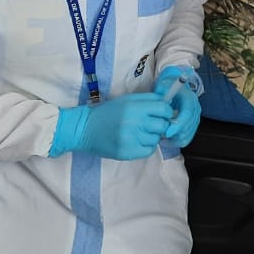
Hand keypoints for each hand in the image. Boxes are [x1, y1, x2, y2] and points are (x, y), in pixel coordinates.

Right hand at [50, 93, 174, 160]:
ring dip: (152, 136)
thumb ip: (147, 100)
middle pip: (162, 125)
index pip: (163, 108)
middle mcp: (134, 122)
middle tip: (151, 124)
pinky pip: (149, 150)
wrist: (85, 129)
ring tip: (140, 133)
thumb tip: (167, 103)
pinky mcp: (127, 153)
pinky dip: (147, 146)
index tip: (162, 113)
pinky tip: (138, 141)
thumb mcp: (126, 100)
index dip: (166, 111)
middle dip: (160, 124)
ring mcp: (131, 139)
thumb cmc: (107, 112)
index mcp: (134, 106)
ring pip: (156, 138)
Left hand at [154, 65, 201, 146]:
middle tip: (161, 135)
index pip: (187, 115)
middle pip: (188, 127)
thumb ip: (162, 91)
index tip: (167, 132)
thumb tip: (161, 100)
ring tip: (162, 137)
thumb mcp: (164, 86)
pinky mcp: (192, 127)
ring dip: (174, 139)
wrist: (175, 91)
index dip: (178, 125)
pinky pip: (186, 139)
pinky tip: (166, 140)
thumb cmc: (169, 88)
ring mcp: (195, 119)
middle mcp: (195, 110)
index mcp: (190, 99)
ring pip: (187, 135)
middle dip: (174, 134)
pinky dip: (176, 142)